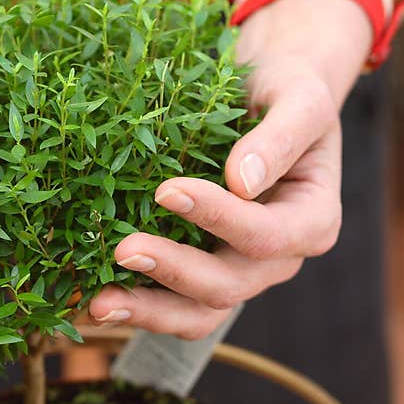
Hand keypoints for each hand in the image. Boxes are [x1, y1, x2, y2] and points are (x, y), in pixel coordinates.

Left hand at [89, 0, 371, 337]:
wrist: (267, 95)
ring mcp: (239, 270)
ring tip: (97, 305)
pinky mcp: (203, 271)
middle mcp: (277, 258)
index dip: (217, 218)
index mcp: (311, 221)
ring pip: (199, 313)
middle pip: (228, 285)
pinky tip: (92, 296)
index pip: (265, 234)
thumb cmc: (286, 90)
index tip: (166, 190)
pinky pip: (173, 303)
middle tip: (121, 250)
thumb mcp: (298, 99)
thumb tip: (242, 181)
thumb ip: (280, 137)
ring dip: (148, 311)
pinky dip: (137, 303)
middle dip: (172, 270)